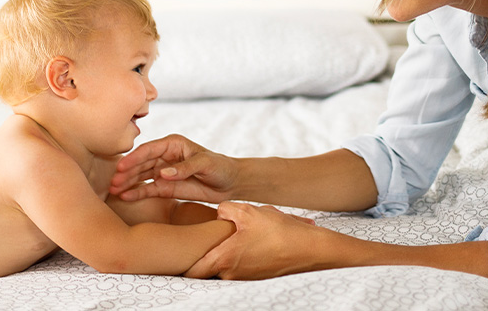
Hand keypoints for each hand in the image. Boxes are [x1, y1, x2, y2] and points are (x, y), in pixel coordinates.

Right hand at [111, 134, 237, 202]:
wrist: (230, 183)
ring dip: (128, 182)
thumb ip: (185, 168)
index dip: (134, 158)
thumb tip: (163, 173)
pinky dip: (136, 193)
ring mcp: (163, 172)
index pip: (149, 150)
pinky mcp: (165, 187)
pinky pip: (148, 189)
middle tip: (114, 181)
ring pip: (141, 176)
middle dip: (127, 172)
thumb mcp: (206, 164)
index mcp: (172, 144)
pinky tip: (124, 196)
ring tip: (114, 190)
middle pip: (141, 163)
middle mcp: (164, 156)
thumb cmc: (220, 167)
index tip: (122, 167)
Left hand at [184, 203, 325, 279]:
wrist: (311, 249)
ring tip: (229, 237)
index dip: (180, 262)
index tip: (176, 252)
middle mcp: (231, 274)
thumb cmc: (280, 231)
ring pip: (223, 267)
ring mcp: (244, 278)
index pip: (191, 271)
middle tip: (196, 242)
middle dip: (201, 256)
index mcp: (224, 259)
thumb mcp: (249, 211)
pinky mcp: (257, 277)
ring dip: (223, 254)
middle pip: (205, 269)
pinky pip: (239, 267)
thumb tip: (218, 212)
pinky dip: (238, 256)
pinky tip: (248, 241)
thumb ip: (225, 210)